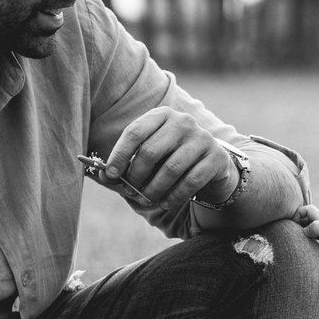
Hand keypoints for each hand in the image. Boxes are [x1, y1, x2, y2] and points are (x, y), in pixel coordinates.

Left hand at [95, 107, 236, 212]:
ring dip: (154, 189)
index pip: (135, 132)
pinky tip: (164, 203)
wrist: (212, 165)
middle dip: (136, 176)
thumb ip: (127, 163)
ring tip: (146, 199)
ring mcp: (202, 139)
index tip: (110, 174)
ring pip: (170, 168)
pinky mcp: (216, 158)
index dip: (119, 154)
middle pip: (151, 151)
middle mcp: (183, 122)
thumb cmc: (171, 159)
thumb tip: (101, 175)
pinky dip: (173, 196)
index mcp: (162, 115)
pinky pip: (190, 181)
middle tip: (130, 191)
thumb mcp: (150, 156)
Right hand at [295, 204, 318, 255]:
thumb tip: (303, 233)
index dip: (297, 215)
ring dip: (307, 241)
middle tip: (291, 238)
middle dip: (298, 228)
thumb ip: (315, 228)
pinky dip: (318, 253)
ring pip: (314, 237)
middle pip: (308, 223)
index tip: (292, 226)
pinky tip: (314, 260)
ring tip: (298, 248)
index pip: (305, 211)